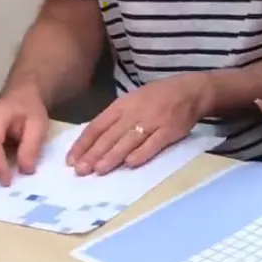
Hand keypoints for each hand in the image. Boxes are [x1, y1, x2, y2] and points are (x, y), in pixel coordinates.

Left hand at [67, 74, 210, 175]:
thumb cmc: (158, 97)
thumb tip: (93, 140)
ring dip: (113, 156)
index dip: (84, 143)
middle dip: (93, 154)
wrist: (191, 91)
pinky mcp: (170, 130)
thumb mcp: (133, 100)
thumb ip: (116, 118)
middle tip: (80, 171)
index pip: (97, 125)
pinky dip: (142, 153)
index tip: (71, 160)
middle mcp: (134, 112)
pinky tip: (130, 164)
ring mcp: (153, 121)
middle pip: (110, 135)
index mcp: (122, 105)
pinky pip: (154, 143)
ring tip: (99, 170)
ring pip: (128, 141)